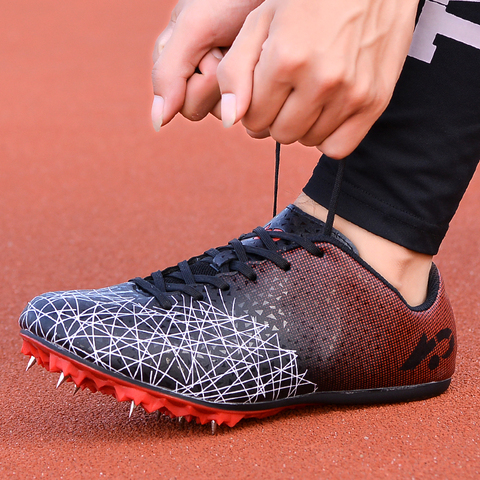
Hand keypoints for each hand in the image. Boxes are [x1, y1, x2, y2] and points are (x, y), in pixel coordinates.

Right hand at [151, 0, 263, 128]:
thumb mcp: (193, 27)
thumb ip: (169, 73)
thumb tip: (158, 123)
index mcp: (174, 63)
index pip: (179, 101)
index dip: (200, 79)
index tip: (211, 48)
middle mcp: (196, 78)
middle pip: (199, 109)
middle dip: (217, 81)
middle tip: (228, 47)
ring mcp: (223, 85)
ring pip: (225, 111)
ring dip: (238, 82)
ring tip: (245, 50)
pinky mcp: (248, 89)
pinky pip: (249, 108)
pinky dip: (257, 85)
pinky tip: (259, 60)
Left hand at [217, 0, 418, 157]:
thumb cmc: (308, 1)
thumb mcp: (260, 23)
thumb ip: (235, 71)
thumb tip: (231, 119)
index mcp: (286, 59)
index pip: (253, 119)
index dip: (254, 106)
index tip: (265, 88)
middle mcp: (321, 80)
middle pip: (280, 134)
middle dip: (276, 117)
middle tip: (287, 90)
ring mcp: (352, 93)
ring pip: (307, 141)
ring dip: (302, 124)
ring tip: (309, 92)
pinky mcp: (375, 101)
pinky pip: (338, 148)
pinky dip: (328, 136)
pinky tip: (327, 111)